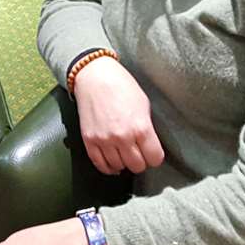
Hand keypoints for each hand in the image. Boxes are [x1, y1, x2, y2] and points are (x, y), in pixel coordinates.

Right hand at [73, 57, 164, 174]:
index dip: (155, 156)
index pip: (155, 158)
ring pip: (119, 167)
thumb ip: (147, 128)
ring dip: (124, 163)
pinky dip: (108, 167)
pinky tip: (113, 162)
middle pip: (137, 166)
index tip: (152, 153)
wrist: (95, 77)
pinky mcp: (89, 141)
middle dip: (140, 161)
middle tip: (138, 153)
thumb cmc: (121, 86)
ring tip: (124, 153)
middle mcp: (123, 137)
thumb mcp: (143, 105)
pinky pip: (100, 164)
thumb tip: (148, 146)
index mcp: (141, 128)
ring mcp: (104, 140)